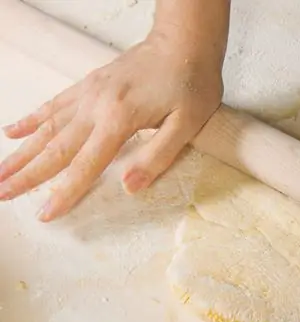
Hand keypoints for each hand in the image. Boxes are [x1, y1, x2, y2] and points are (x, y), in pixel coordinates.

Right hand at [0, 29, 222, 221]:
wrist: (184, 41)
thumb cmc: (191, 83)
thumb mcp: (187, 124)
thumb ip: (157, 156)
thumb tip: (128, 187)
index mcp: (120, 119)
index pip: (86, 164)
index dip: (65, 192)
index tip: (44, 213)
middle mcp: (96, 105)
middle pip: (56, 147)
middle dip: (27, 174)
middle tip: (1, 194)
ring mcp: (89, 92)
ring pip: (48, 127)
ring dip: (22, 151)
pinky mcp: (90, 83)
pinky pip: (54, 104)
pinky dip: (31, 119)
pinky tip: (12, 130)